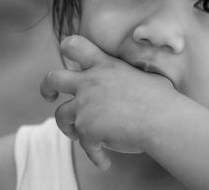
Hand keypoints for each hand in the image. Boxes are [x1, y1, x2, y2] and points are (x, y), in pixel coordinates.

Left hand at [40, 35, 176, 169]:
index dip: (67, 48)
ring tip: (78, 136)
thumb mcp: (147, 76)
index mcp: (104, 65)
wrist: (162, 119)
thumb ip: (134, 75)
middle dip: (46, 88)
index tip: (68, 61)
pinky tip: (104, 162)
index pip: (75, 45)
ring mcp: (85, 106)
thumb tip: (142, 78)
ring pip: (60, 116)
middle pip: (53, 79)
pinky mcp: (87, 130)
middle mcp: (90, 83)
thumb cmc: (162, 99)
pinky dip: (95, 154)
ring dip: (68, 128)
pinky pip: (86, 146)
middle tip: (49, 97)